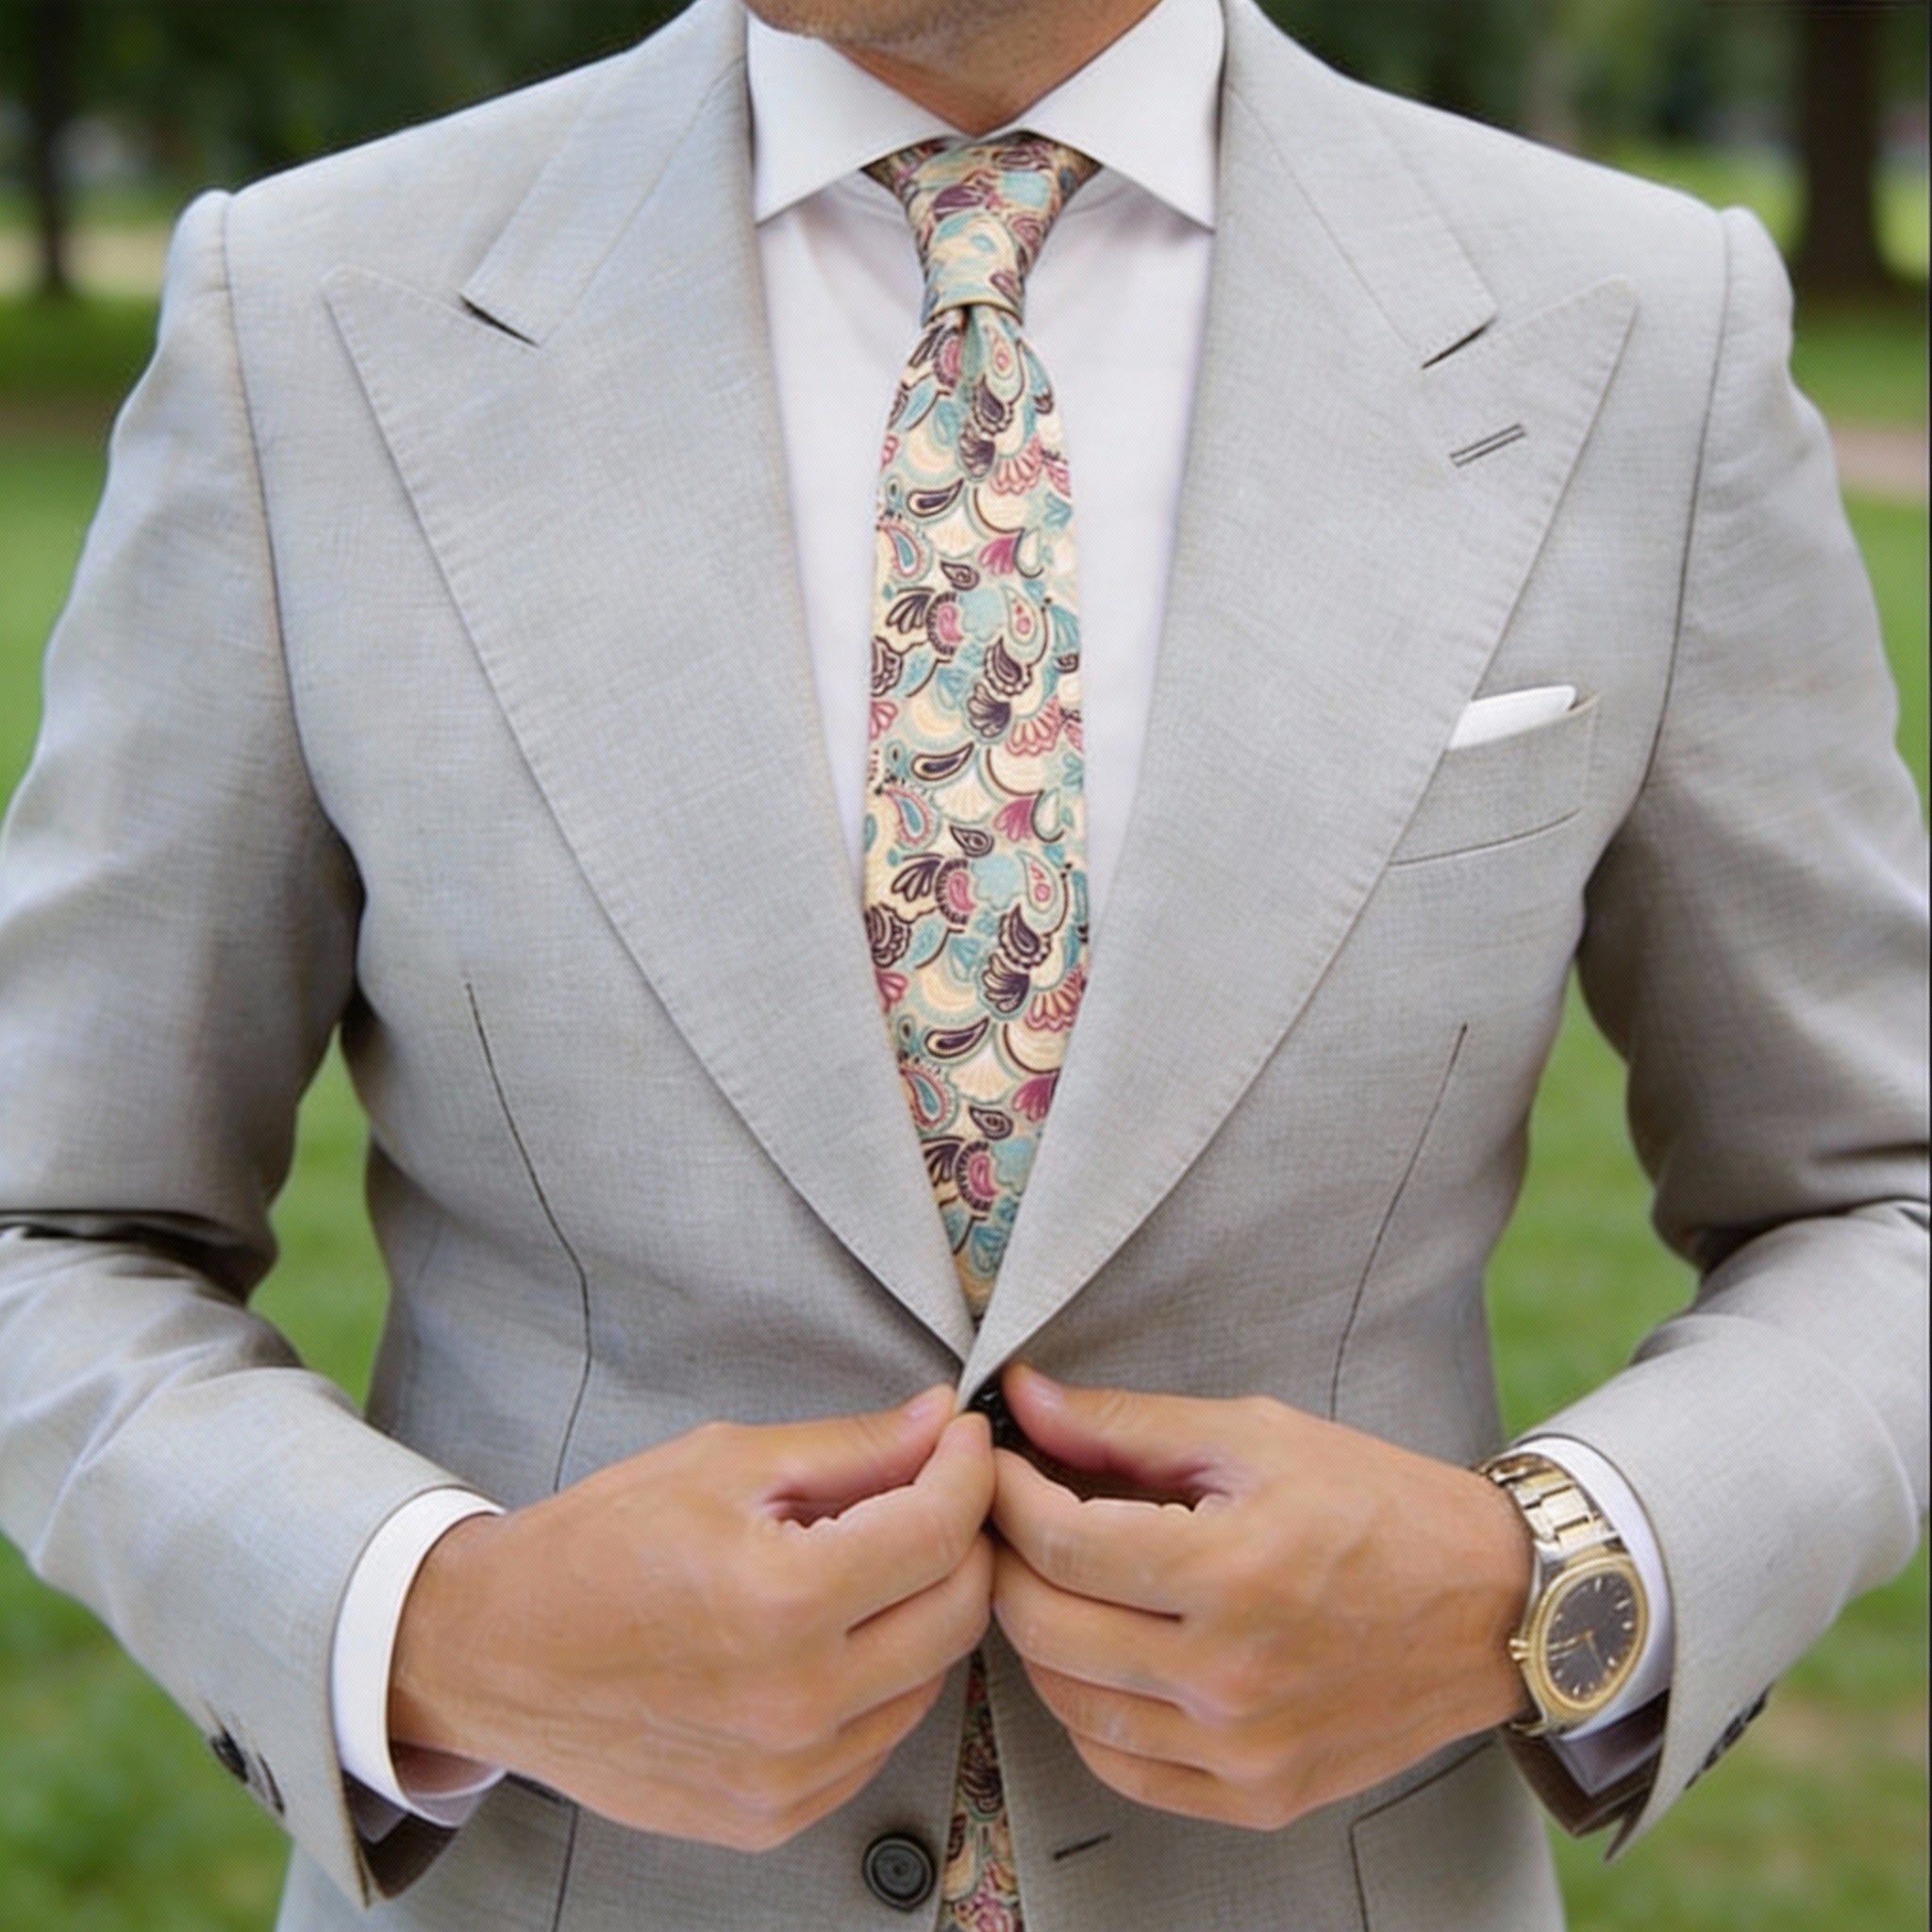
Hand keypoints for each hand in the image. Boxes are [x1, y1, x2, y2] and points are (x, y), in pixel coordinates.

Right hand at [390, 1389, 994, 1850]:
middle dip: (965, 1538)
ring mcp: (786, 1774)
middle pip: (958, 1613)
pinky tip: (836, 1634)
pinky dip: (881, 1680)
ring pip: (931, 1681)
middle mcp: (795, 1702)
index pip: (939, 1532)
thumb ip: (850, 1448)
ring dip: (925, 1610)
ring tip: (872, 1561)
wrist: (495, 1654)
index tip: (964, 1440)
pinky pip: (878, 1740)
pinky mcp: (772, 1816)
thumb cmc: (597, 1547)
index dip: (968, 1471)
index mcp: (781, 1600)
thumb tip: (938, 1423)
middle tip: (935, 1492)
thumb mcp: (723, 1462)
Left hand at [989, 1366, 1530, 1831]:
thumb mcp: (1254, 1436)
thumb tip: (1025, 1398)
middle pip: (1047, 1627)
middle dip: (1005, 1560)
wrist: (1492, 1605)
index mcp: (1233, 1572)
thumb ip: (1127, 1424)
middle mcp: (1233, 1676)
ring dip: (1037, 1636)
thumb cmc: (1377, 1505)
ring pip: (1069, 1705)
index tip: (996, 1463)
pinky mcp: (1259, 1796)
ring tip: (1050, 1579)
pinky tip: (1099, 1656)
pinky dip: (1087, 1713)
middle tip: (1007, 1517)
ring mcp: (1244, 1750)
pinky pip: (1123, 1769)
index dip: (1006, 1494)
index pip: (1061, 1542)